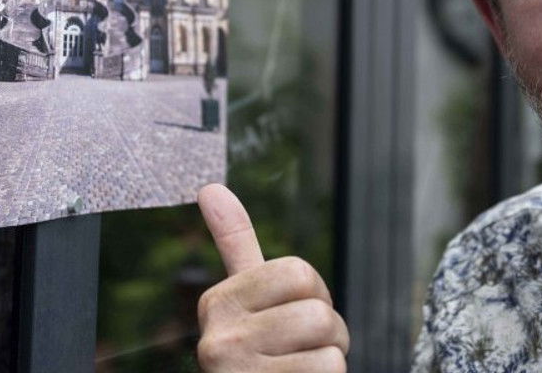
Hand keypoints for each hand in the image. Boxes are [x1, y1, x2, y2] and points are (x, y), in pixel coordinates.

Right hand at [195, 184, 348, 371]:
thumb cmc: (263, 359)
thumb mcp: (246, 305)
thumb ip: (233, 244)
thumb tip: (209, 187)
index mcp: (217, 302)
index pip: (299, 272)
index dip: (314, 297)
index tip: (292, 320)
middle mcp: (217, 338)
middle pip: (317, 308)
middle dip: (329, 333)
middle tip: (304, 353)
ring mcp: (236, 371)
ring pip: (328, 341)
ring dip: (332, 362)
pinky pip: (329, 371)